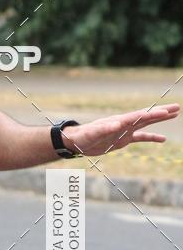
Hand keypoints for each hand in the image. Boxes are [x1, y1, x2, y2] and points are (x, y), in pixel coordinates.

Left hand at [62, 103, 179, 156]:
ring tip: (175, 115)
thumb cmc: (83, 136)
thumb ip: (105, 128)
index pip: (139, 116)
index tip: (166, 112)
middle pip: (146, 116)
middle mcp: (124, 123)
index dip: (152, 114)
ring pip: (146, 124)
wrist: (77, 142)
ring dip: (160, 120)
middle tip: (177, 107)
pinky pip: (140, 138)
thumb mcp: (93, 134)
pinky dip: (151, 138)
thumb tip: (117, 123)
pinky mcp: (122, 139)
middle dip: (162, 112)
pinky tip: (162, 139)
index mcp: (119, 121)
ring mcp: (124, 131)